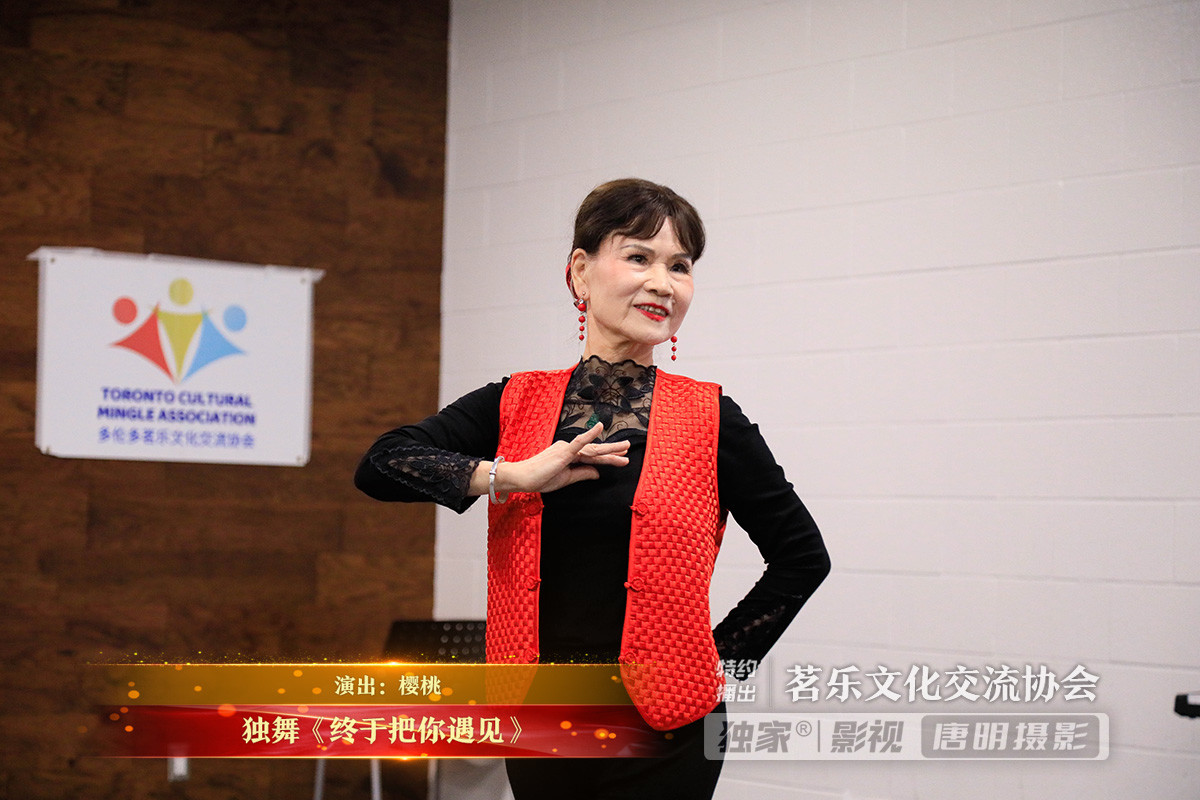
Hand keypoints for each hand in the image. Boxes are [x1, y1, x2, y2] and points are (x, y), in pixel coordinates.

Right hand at [495, 422, 629, 495]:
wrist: (522, 479)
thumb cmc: (540, 478)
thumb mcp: (566, 479)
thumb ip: (583, 473)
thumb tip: (598, 473)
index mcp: (569, 455)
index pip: (593, 456)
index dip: (608, 458)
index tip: (622, 458)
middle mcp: (569, 448)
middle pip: (595, 450)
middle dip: (613, 451)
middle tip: (628, 450)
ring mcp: (566, 449)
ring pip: (592, 449)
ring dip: (609, 449)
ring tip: (625, 448)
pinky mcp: (563, 452)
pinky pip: (579, 443)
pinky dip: (590, 435)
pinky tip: (599, 428)